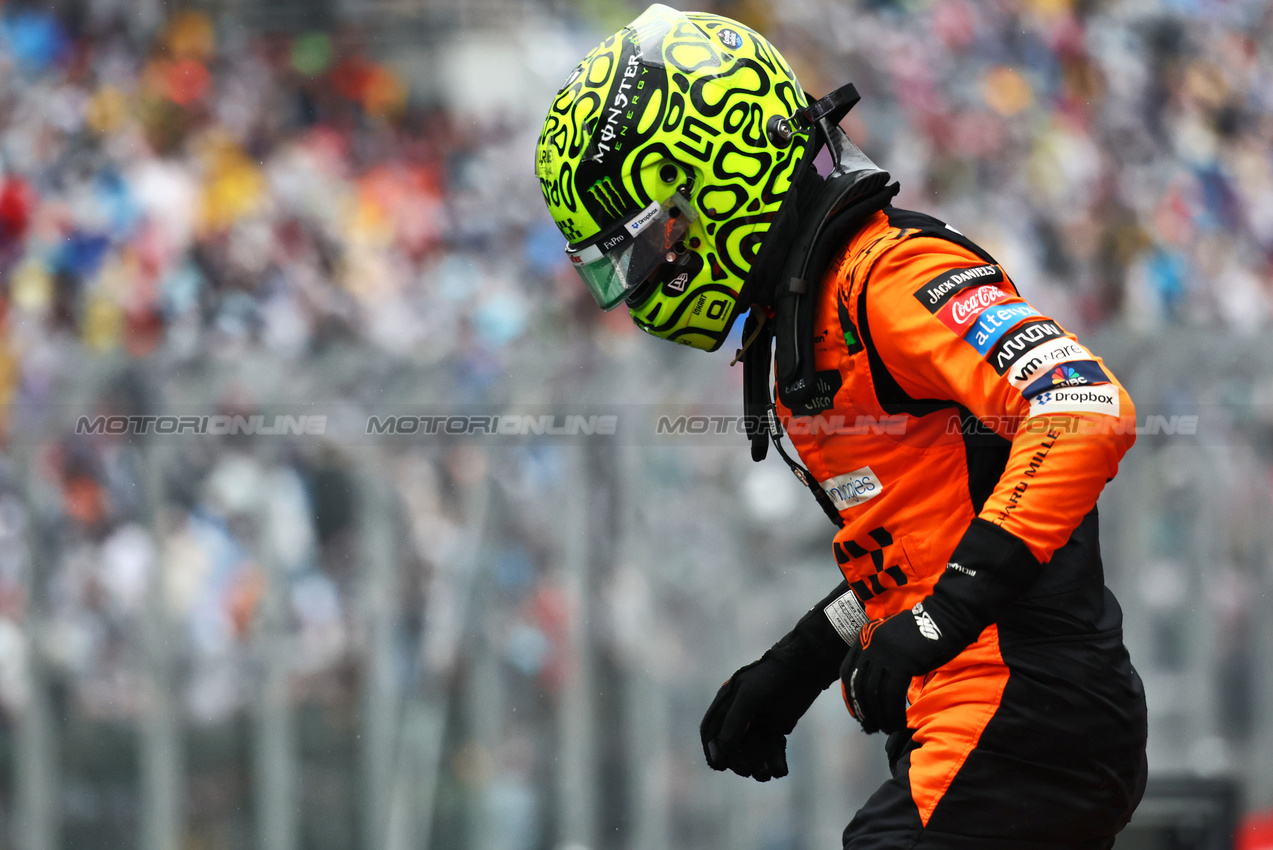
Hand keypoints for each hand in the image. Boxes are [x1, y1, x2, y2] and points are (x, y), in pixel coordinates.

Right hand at [700, 651, 826, 781]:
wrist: (805, 668)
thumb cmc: (772, 679)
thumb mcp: (749, 698)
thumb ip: (733, 723)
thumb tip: (721, 753)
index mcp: (726, 703)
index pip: (711, 731)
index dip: (712, 750)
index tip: (719, 766)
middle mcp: (739, 714)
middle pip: (732, 746)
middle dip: (739, 761)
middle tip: (748, 771)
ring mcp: (758, 722)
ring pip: (752, 752)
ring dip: (758, 765)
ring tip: (767, 773)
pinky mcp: (776, 727)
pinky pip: (770, 750)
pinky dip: (774, 761)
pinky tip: (780, 769)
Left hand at [839, 602, 966, 734]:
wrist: (948, 617)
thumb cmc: (926, 632)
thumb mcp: (895, 643)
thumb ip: (882, 660)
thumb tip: (874, 691)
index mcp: (865, 637)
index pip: (847, 671)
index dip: (850, 696)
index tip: (856, 713)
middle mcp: (869, 643)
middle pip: (859, 684)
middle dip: (864, 710)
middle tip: (871, 727)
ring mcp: (884, 651)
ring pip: (875, 693)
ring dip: (880, 715)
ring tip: (888, 728)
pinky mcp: (901, 661)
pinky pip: (892, 694)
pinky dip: (894, 713)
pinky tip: (899, 722)